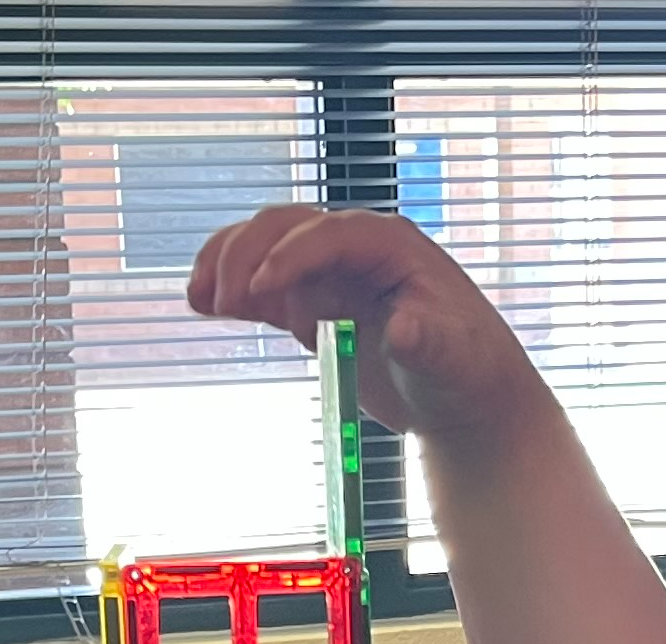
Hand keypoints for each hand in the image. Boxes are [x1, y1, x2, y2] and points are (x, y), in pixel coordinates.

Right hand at [184, 207, 544, 444]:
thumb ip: (429, 341)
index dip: (290, 255)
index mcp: (391, 245)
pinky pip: (262, 288)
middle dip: (247, 254)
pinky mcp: (311, 305)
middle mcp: (353, 249)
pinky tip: (200, 303)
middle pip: (286, 227)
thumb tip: (403, 329)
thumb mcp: (455, 357)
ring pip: (264, 248)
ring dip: (227, 264)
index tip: (261, 288)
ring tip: (198, 298)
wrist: (463, 395)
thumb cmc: (467, 369)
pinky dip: (232, 292)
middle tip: (222, 300)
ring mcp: (328, 274)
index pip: (329, 233)